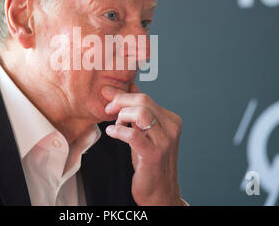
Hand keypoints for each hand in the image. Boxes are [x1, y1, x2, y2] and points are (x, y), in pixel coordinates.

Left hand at [101, 83, 185, 205]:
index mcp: (171, 119)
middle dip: (120, 101)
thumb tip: (130, 85)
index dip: (124, 95)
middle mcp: (171, 128)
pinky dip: (118, 131)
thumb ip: (139, 110)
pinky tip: (111, 132)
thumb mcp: (145, 132)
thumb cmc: (149, 162)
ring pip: (141, 113)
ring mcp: (165, 141)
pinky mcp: (154, 154)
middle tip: (107, 109)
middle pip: (143, 100)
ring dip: (122, 115)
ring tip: (115, 124)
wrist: (159, 192)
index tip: (107, 95)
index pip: (145, 97)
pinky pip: (133, 135)